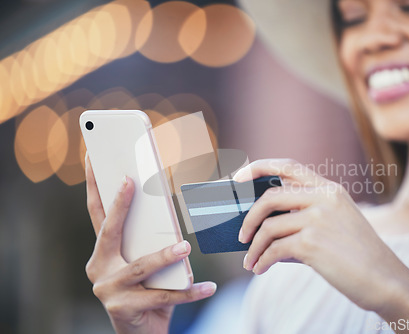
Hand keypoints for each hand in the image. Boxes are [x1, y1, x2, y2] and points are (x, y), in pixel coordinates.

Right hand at [85, 155, 215, 333]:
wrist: (140, 333)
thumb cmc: (146, 290)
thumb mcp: (145, 263)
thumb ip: (148, 241)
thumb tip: (168, 213)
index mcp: (103, 252)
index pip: (96, 214)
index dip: (95, 186)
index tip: (93, 159)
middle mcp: (99, 267)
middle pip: (109, 231)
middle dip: (120, 204)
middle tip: (130, 180)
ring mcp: (108, 289)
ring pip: (141, 266)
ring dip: (165, 255)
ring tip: (186, 246)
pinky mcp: (123, 308)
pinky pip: (163, 296)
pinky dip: (189, 292)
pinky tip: (209, 287)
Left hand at [234, 159, 408, 313]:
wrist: (388, 281)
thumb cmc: (358, 257)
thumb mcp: (337, 224)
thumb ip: (306, 217)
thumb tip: (262, 226)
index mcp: (330, 189)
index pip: (287, 166)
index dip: (258, 168)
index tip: (238, 178)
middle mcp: (324, 197)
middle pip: (269, 197)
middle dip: (249, 218)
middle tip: (241, 236)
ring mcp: (318, 218)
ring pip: (268, 227)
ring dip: (254, 247)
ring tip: (250, 261)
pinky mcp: (312, 243)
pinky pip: (273, 249)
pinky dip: (262, 260)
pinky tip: (260, 269)